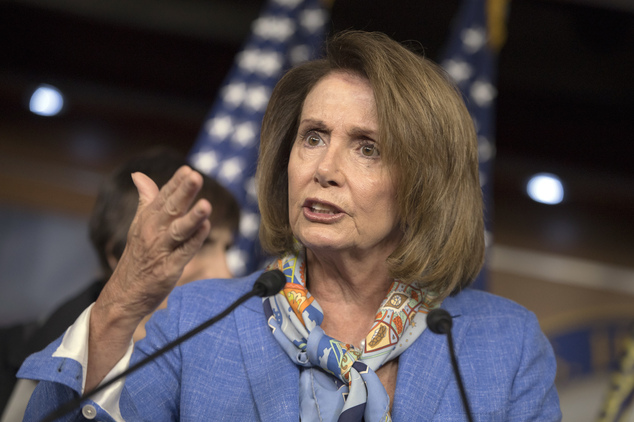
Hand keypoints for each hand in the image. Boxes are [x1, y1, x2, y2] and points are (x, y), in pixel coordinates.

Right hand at [96, 165, 211, 330]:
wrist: (124, 294)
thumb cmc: (137, 257)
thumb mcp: (139, 225)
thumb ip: (146, 200)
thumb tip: (139, 175)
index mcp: (147, 219)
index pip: (163, 197)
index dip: (176, 183)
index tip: (188, 169)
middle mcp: (153, 232)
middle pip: (171, 209)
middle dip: (184, 193)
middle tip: (196, 177)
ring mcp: (160, 251)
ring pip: (178, 230)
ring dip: (192, 217)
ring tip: (206, 204)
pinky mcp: (168, 269)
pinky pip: (184, 252)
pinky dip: (195, 241)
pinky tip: (206, 228)